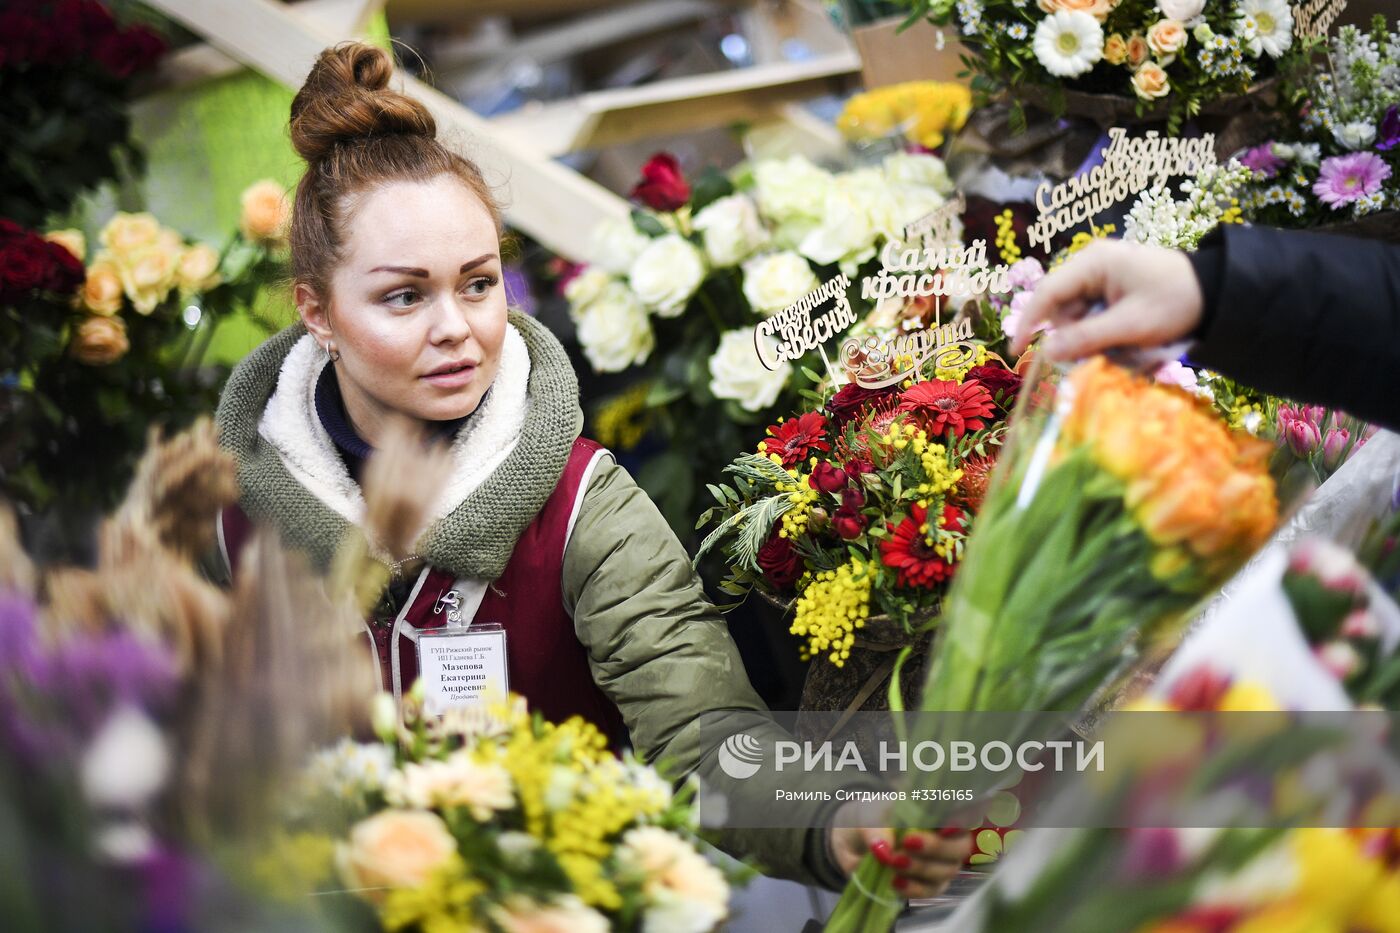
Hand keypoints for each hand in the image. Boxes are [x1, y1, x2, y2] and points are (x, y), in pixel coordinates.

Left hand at [829, 821, 970, 899]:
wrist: (857, 842)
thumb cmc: (873, 820)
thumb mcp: (869, 817)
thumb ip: (876, 830)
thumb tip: (883, 849)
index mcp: (938, 811)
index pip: (964, 813)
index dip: (962, 820)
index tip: (945, 826)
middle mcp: (947, 838)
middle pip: (960, 847)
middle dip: (936, 847)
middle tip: (908, 842)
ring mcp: (941, 863)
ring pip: (946, 871)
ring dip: (920, 868)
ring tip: (894, 861)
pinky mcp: (930, 885)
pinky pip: (931, 890)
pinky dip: (913, 888)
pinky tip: (894, 882)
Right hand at [1010, 240, 1203, 360]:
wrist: (1219, 292)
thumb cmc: (1177, 301)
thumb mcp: (1131, 325)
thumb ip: (1086, 338)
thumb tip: (1046, 353)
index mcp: (1093, 263)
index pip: (1047, 293)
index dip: (1028, 323)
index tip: (1017, 353)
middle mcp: (1092, 265)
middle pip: (1063, 309)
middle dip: (1075, 337)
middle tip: (1101, 356)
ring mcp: (1103, 277)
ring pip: (1078, 317)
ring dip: (1092, 339)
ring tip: (1123, 349)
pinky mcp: (1113, 289)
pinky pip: (1094, 316)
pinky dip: (1104, 334)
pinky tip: (1125, 341)